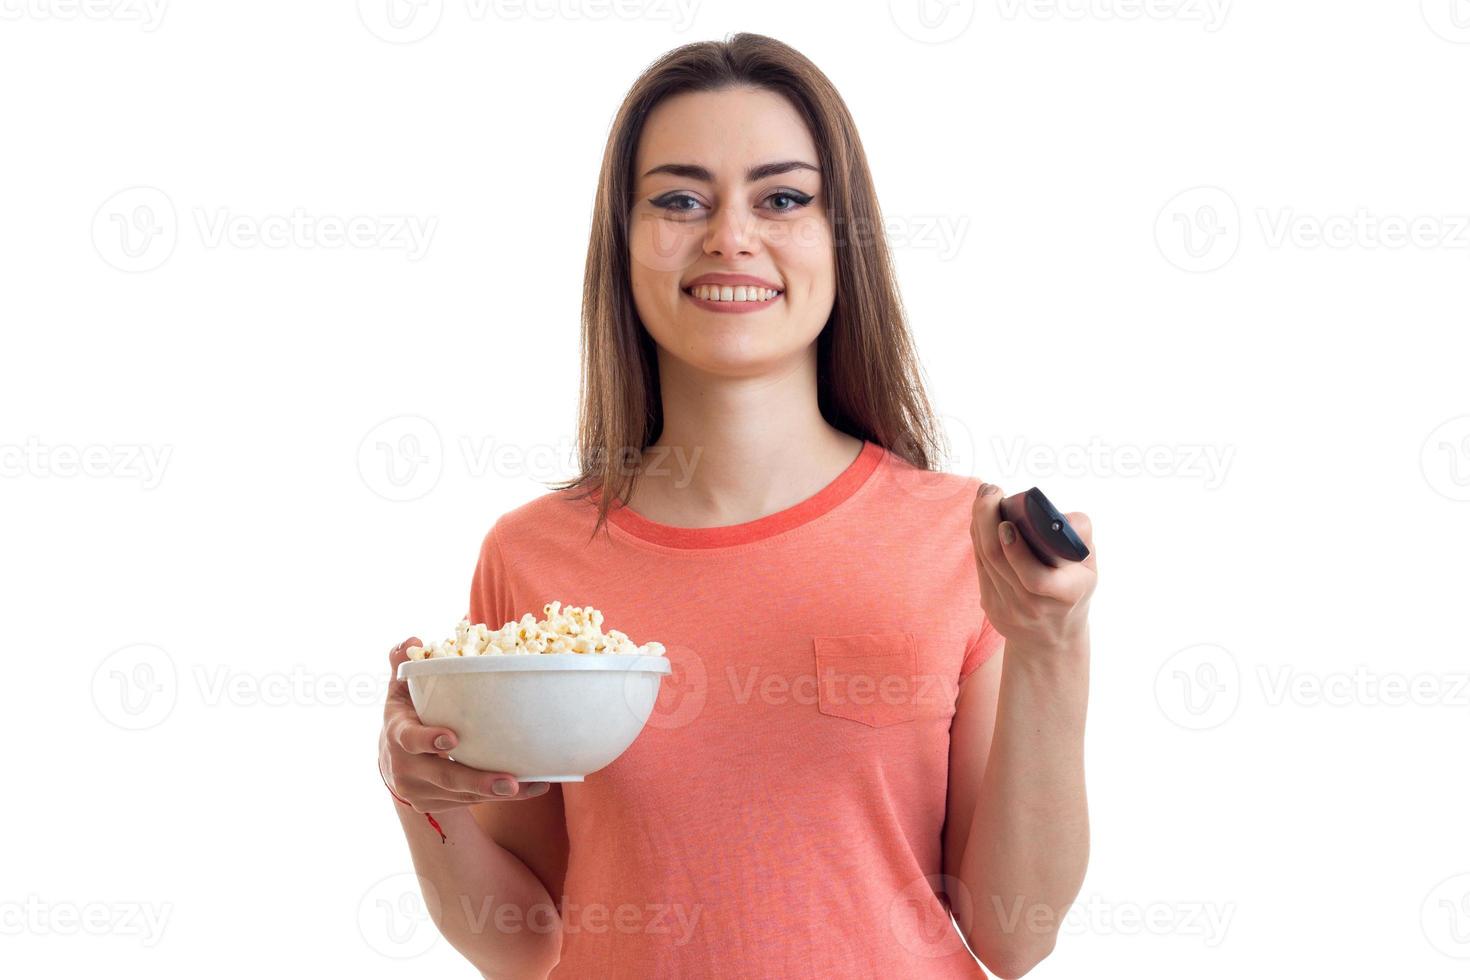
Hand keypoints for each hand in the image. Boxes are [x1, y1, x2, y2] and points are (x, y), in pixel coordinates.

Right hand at [379, 637, 550, 808]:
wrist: (395, 763)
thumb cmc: (407, 715)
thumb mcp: (399, 689)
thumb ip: (404, 662)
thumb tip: (414, 640)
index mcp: (398, 733)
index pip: (409, 738)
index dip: (428, 739)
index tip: (453, 737)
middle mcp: (407, 768)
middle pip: (445, 777)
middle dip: (477, 781)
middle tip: (509, 781)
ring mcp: (422, 791)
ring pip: (464, 795)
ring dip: (499, 793)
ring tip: (531, 784)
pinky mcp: (438, 806)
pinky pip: (472, 803)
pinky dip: (502, 798)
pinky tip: (532, 787)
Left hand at [969, 484, 1096, 654]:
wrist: (1053, 638)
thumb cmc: (1074, 590)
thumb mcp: (1089, 567)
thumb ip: (1080, 537)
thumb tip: (1059, 514)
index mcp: (1066, 594)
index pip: (1036, 577)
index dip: (1016, 551)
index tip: (1007, 523)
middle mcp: (1033, 606)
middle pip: (999, 560)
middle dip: (987, 520)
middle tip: (990, 491)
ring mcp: (1008, 609)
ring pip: (985, 559)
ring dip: (980, 523)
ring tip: (985, 497)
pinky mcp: (991, 608)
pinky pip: (980, 566)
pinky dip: (978, 538)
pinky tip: (981, 520)